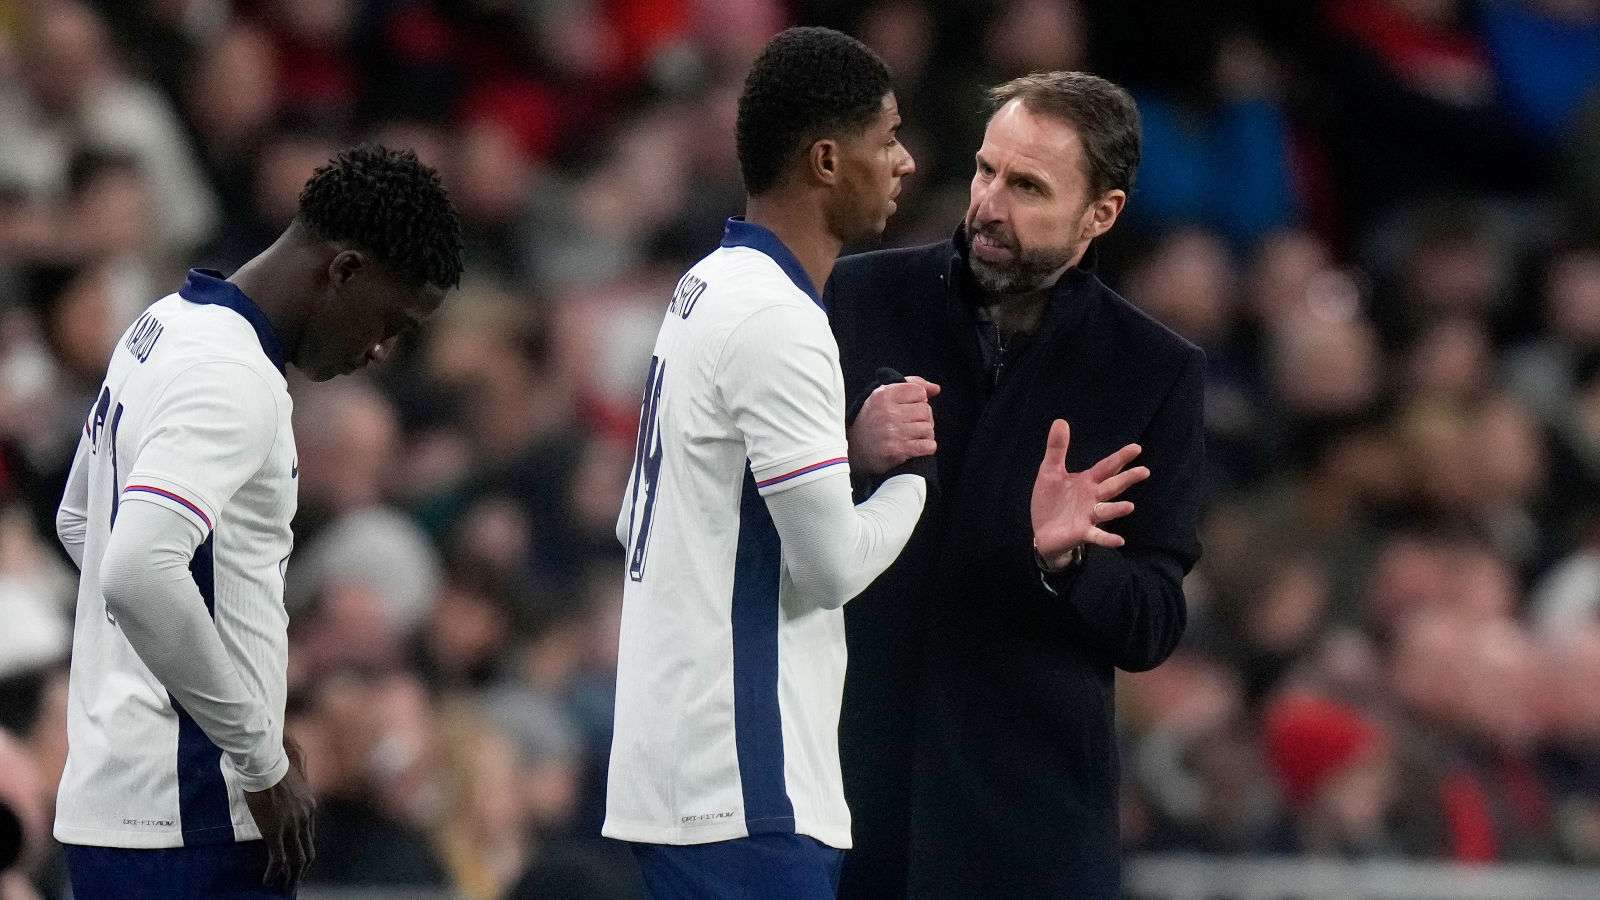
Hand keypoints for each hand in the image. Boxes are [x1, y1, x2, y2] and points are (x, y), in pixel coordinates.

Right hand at [244, 737, 315, 887]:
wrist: (265, 763)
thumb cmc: (275, 764)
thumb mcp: (293, 776)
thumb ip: (296, 783)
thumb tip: (292, 775)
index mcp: (309, 806)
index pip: (311, 834)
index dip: (305, 849)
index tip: (300, 860)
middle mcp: (305, 818)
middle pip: (308, 850)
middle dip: (302, 868)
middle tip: (294, 880)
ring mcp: (291, 826)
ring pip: (296, 859)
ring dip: (290, 876)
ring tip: (283, 887)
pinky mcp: (275, 831)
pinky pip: (278, 858)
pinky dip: (274, 873)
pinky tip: (267, 880)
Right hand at [847, 377, 939, 475]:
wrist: (853, 451)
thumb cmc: (872, 422)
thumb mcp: (883, 396)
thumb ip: (911, 385)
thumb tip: (935, 388)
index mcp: (883, 395)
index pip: (919, 391)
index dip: (917, 401)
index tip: (907, 409)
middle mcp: (887, 412)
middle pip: (926, 410)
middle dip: (922, 419)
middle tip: (909, 425)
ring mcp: (892, 432)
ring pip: (928, 428)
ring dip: (924, 434)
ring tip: (910, 437)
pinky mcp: (897, 450)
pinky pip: (928, 446)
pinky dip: (926, 447)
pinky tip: (914, 447)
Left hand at [1031, 419, 1148, 568]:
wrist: (1042, 530)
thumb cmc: (1051, 500)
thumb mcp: (1050, 471)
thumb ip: (1057, 449)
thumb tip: (1060, 420)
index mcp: (1087, 481)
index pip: (1107, 467)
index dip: (1120, 458)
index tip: (1137, 448)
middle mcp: (1093, 498)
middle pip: (1112, 487)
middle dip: (1127, 479)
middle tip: (1145, 471)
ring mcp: (1089, 516)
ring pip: (1106, 511)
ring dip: (1117, 509)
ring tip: (1130, 506)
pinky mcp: (1083, 533)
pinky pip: (1097, 535)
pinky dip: (1108, 538)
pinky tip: (1119, 540)